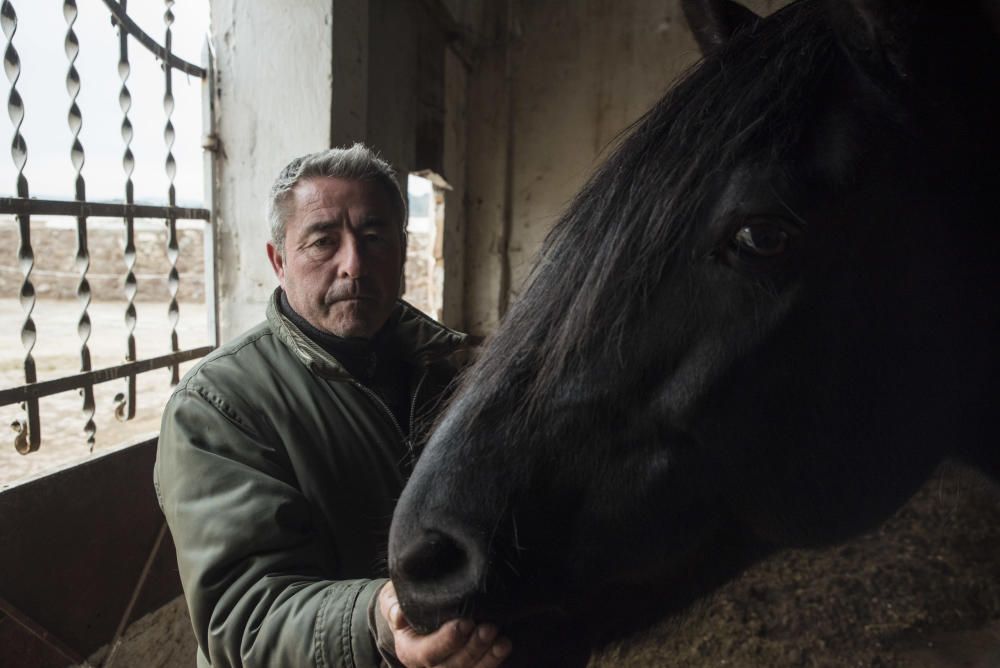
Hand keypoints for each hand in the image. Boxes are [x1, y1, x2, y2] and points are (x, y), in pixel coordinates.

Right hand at [377, 581, 511, 667]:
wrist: (413, 612)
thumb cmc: (404, 603)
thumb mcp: (392, 599)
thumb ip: (394, 606)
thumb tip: (399, 613)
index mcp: (409, 650)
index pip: (427, 653)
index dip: (447, 641)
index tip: (465, 623)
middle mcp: (427, 667)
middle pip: (452, 667)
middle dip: (473, 649)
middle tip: (490, 628)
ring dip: (488, 659)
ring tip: (503, 641)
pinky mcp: (466, 666)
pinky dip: (494, 662)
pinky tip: (505, 646)